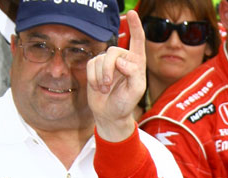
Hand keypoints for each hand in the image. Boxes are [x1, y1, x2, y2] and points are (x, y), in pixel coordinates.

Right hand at [86, 10, 146, 141]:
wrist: (109, 114)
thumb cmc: (125, 103)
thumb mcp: (135, 91)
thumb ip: (133, 75)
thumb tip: (122, 61)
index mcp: (137, 62)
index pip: (137, 41)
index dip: (135, 26)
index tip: (132, 12)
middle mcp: (123, 59)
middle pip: (113, 51)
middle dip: (108, 68)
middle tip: (107, 84)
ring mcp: (109, 63)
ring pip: (100, 59)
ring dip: (100, 76)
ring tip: (105, 89)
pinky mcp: (95, 67)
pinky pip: (90, 65)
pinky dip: (92, 77)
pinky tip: (98, 87)